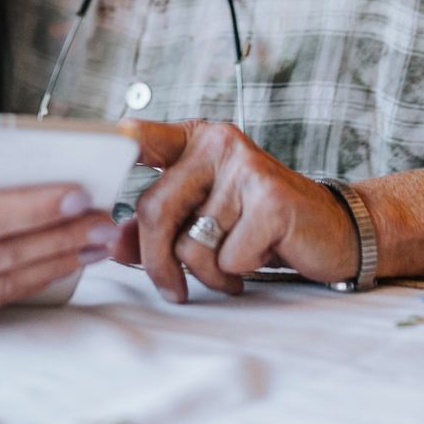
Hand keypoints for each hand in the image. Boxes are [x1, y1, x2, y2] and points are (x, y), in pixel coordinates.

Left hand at [114, 120, 358, 301]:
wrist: (331, 232)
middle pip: (155, 209)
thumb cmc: (259, 226)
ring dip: (207, 272)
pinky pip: (227, 255)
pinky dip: (237, 272)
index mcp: (195, 141)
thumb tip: (110, 243)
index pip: (142, 136)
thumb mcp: (202, 221)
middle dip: (156, 261)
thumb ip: (155, 228)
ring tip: (232, 265)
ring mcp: (247, 166)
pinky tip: (259, 257)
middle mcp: (218, 143)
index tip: (92, 149)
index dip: (112, 146)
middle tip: (171, 288)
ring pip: (190, 241)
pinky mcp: (272, 198)